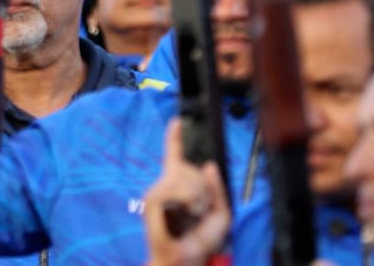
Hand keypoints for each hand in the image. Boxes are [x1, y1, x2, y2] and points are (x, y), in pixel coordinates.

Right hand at [144, 120, 230, 265]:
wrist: (184, 260)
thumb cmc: (198, 241)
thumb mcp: (220, 214)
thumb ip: (218, 190)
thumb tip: (209, 166)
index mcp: (179, 187)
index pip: (175, 157)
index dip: (176, 138)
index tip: (178, 121)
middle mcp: (164, 185)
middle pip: (188, 166)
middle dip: (203, 186)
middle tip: (201, 209)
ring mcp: (157, 191)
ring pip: (184, 176)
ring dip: (198, 195)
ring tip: (194, 214)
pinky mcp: (153, 200)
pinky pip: (176, 188)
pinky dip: (189, 199)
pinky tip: (188, 212)